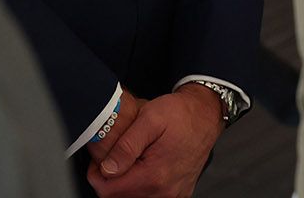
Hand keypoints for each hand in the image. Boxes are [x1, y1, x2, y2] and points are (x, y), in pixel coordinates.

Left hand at [88, 84, 224, 197]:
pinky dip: (142, 186)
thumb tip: (107, 168)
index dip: (97, 176)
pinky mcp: (178, 193)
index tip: (99, 161)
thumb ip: (126, 145)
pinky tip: (144, 167)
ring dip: (127, 183)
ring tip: (132, 160)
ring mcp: (173, 195)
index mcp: (155, 175)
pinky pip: (151, 197)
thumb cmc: (181, 114)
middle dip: (112, 179)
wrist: (206, 115)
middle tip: (115, 157)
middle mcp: (165, 191)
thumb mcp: (149, 119)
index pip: (109, 192)